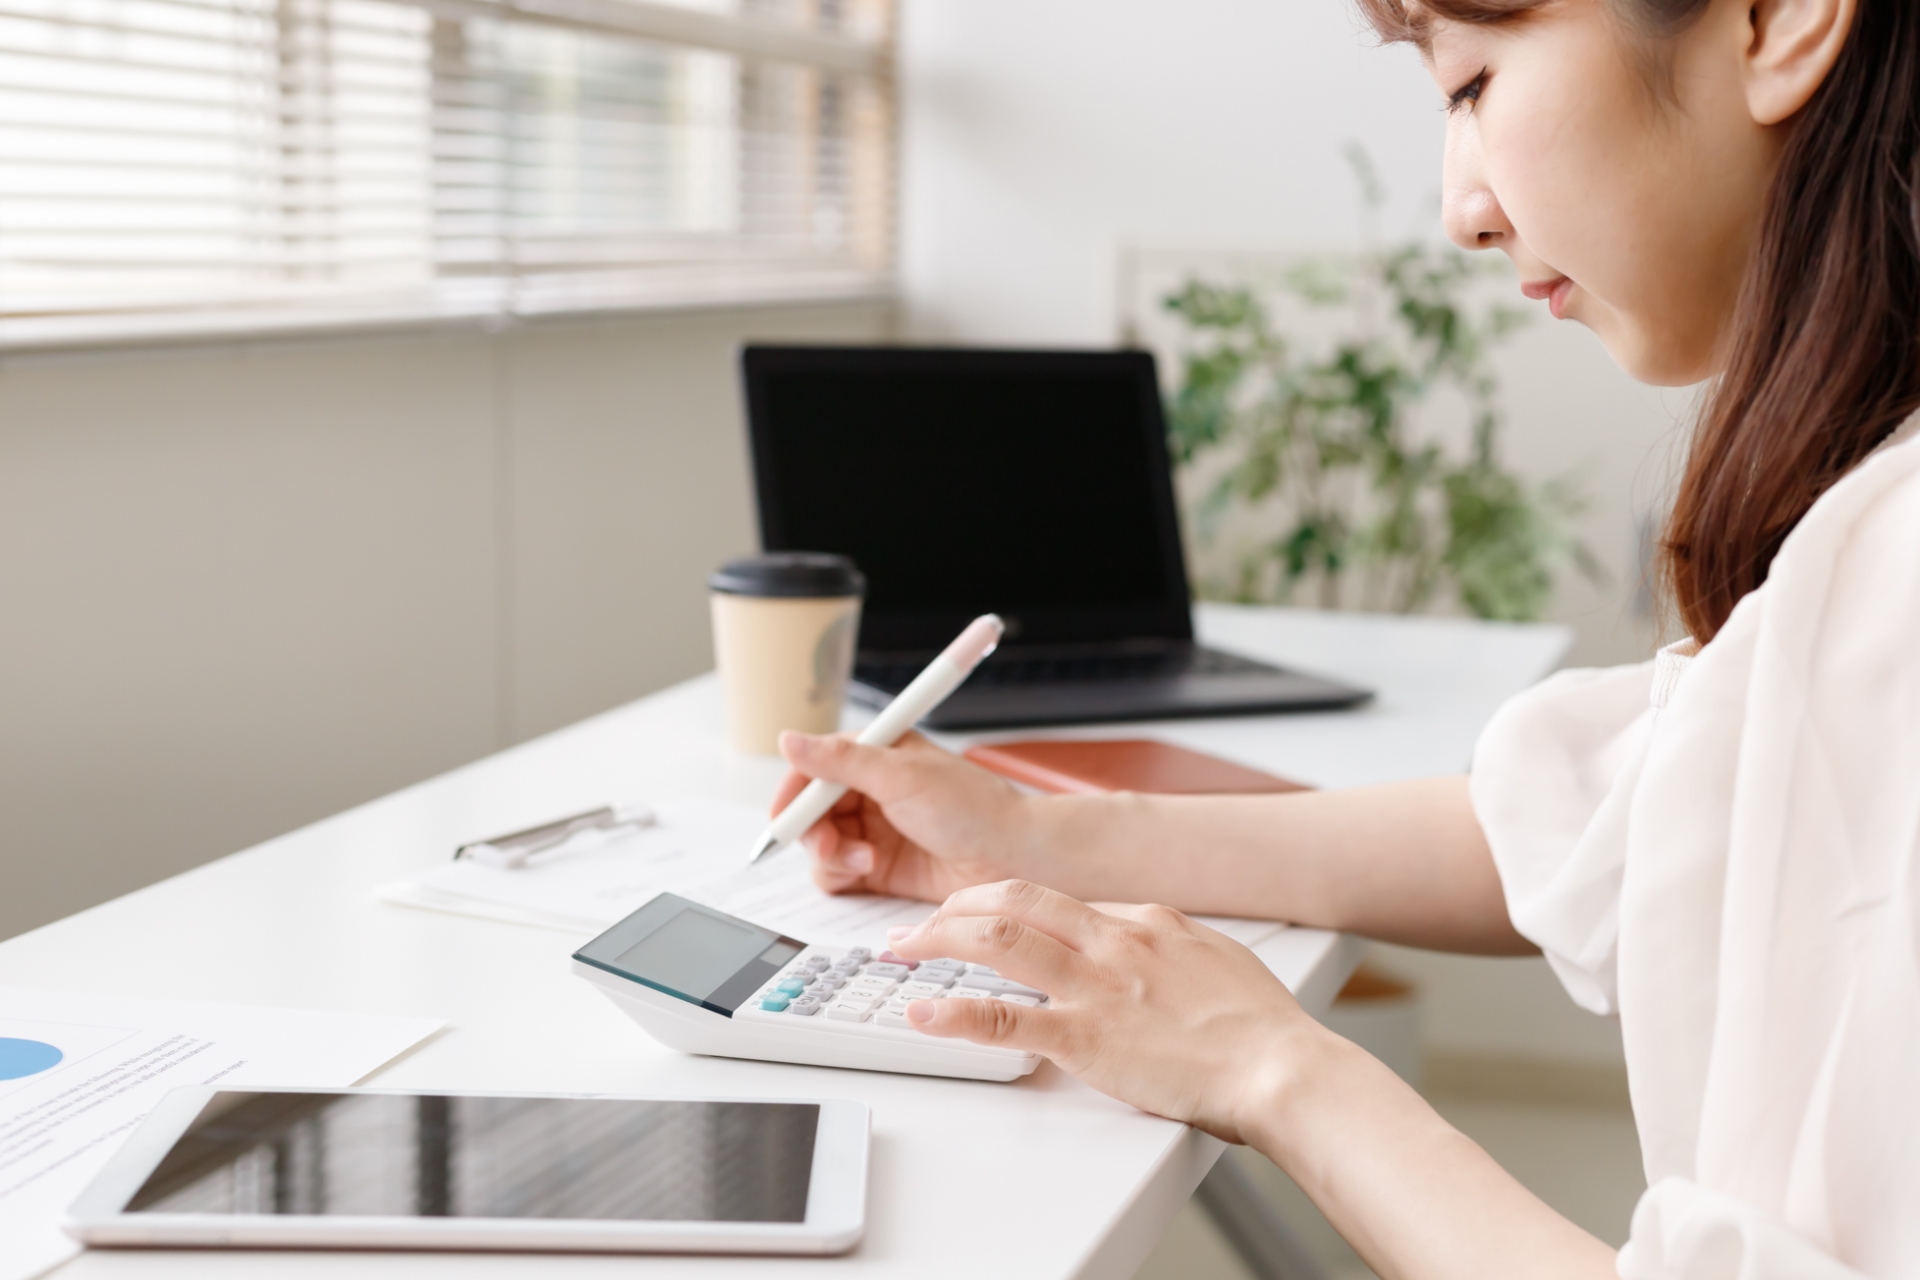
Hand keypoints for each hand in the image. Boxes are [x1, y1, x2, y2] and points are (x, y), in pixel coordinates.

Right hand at [772, 731, 1041, 901]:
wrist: (1013, 857)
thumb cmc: (971, 807)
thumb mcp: (901, 776)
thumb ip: (841, 761)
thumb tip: (788, 740)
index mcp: (875, 754)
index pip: (813, 768)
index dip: (793, 793)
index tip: (782, 819)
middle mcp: (869, 789)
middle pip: (810, 811)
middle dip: (813, 831)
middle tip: (830, 845)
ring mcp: (873, 829)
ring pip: (819, 844)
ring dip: (832, 854)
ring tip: (865, 860)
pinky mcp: (879, 865)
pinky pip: (836, 872)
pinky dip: (841, 874)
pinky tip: (869, 870)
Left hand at [887, 879, 1323, 1143]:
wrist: (1282, 1067)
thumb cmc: (1263, 1029)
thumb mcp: (1219, 963)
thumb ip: (1175, 949)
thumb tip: (1156, 948)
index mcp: (1147, 922)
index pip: (1062, 900)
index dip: (1012, 905)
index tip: (986, 917)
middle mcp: (1114, 940)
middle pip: (1017, 898)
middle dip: (959, 904)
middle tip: (924, 921)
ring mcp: (1096, 985)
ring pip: (999, 938)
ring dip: (939, 938)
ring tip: (902, 948)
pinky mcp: (1085, 1036)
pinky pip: (1004, 1018)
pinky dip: (954, 1012)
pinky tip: (922, 1013)